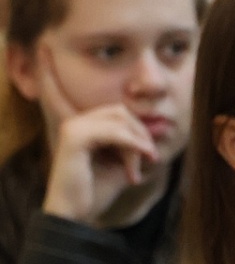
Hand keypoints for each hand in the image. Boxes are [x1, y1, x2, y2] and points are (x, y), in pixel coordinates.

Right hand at [38, 48, 159, 224]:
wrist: (78, 216)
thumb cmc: (99, 190)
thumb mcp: (125, 162)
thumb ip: (138, 142)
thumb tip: (162, 126)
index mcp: (79, 124)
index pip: (64, 91)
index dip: (50, 70)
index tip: (42, 47)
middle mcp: (72, 120)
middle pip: (120, 110)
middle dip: (140, 135)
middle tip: (147, 160)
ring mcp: (72, 127)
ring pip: (121, 119)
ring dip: (138, 143)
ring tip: (141, 165)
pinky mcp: (74, 137)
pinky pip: (115, 131)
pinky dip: (132, 146)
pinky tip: (135, 165)